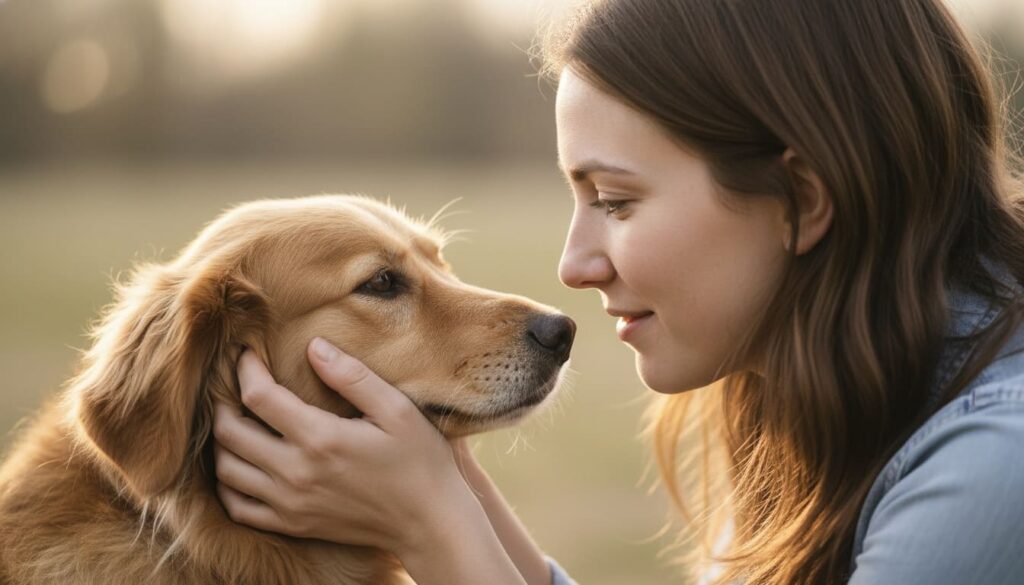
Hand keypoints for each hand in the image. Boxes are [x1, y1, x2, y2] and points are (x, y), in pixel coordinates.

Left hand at [212, 338, 475, 554]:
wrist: (429, 522)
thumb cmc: (419, 460)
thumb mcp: (397, 409)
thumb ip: (352, 376)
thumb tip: (313, 346)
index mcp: (320, 438)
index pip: (258, 396)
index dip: (245, 369)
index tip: (247, 353)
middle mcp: (296, 473)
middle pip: (229, 433)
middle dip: (222, 402)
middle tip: (233, 385)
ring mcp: (290, 504)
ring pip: (225, 471)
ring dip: (222, 442)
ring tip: (235, 420)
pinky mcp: (292, 525)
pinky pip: (238, 507)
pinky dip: (228, 485)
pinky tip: (242, 465)